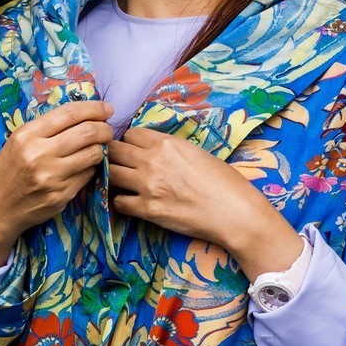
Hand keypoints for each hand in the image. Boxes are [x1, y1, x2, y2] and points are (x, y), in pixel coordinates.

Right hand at [0, 100, 112, 269]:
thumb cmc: (5, 172)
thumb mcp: (17, 143)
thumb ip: (45, 130)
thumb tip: (80, 118)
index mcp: (27, 136)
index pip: (69, 114)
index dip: (94, 108)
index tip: (106, 109)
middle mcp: (40, 155)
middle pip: (88, 132)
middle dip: (104, 128)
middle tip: (107, 130)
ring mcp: (52, 178)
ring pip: (93, 155)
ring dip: (101, 149)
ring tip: (98, 148)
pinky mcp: (61, 196)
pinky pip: (87, 176)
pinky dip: (91, 168)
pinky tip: (85, 167)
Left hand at [108, 127, 300, 279]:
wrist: (233, 211)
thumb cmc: (223, 181)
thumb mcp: (196, 152)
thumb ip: (171, 149)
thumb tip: (156, 150)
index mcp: (167, 144)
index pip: (131, 134)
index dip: (130, 142)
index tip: (133, 150)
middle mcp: (153, 161)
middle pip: (114, 150)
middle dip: (115, 156)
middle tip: (121, 165)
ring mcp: (147, 186)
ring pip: (112, 174)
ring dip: (114, 177)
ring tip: (122, 183)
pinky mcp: (148, 210)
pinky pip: (119, 202)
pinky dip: (121, 201)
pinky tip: (130, 202)